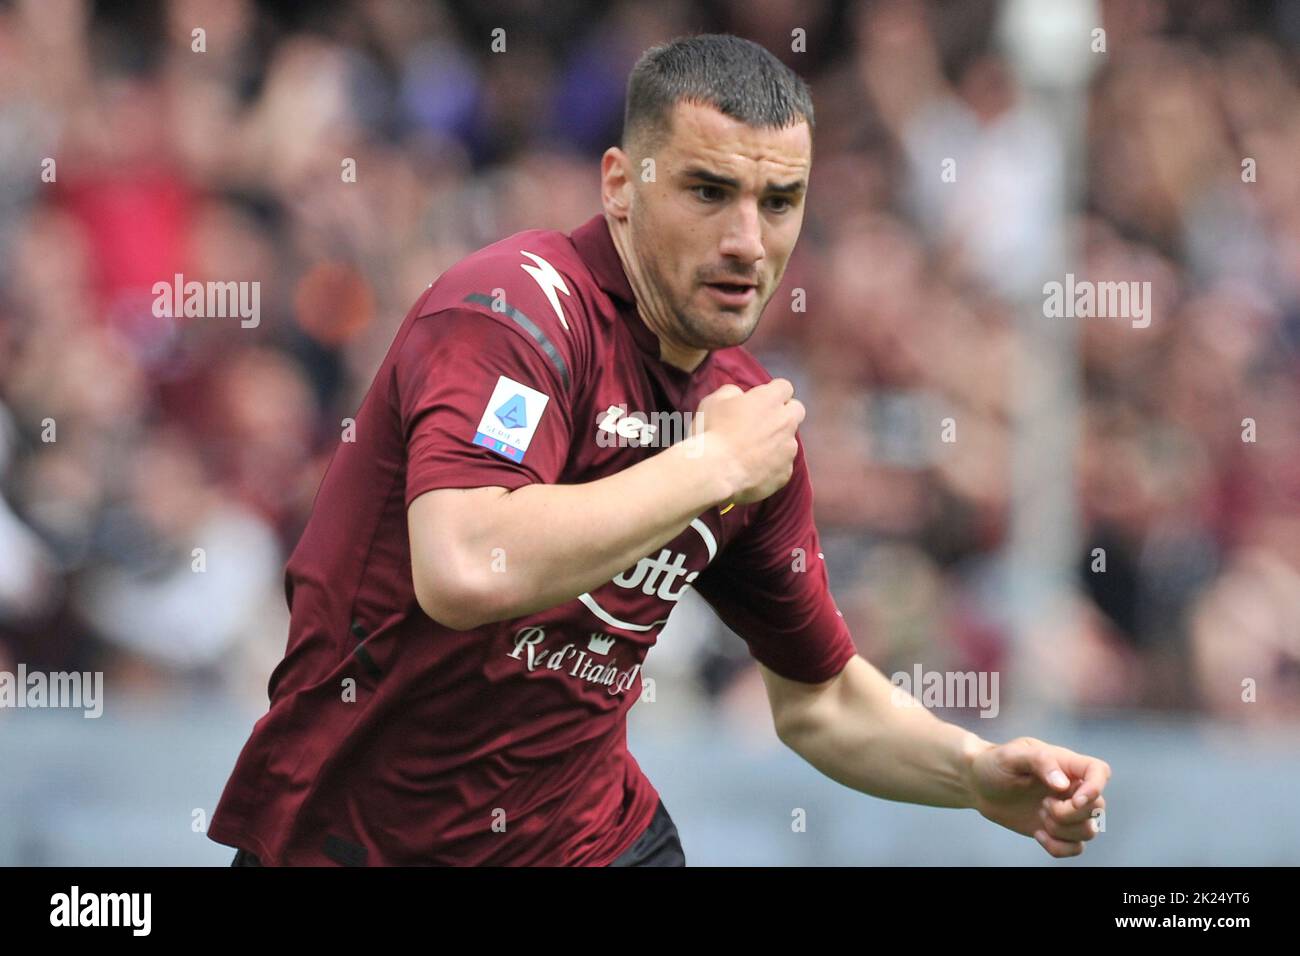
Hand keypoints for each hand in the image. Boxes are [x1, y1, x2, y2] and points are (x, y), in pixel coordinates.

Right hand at [690, 379, 804, 506]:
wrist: (716, 472)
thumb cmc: (712, 432)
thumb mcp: (714, 401)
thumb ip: (732, 392)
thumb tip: (740, 396)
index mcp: (770, 400)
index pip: (784, 387)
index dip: (772, 393)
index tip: (760, 401)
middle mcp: (786, 422)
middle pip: (797, 410)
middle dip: (785, 413)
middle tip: (764, 422)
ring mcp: (788, 449)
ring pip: (790, 440)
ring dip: (777, 442)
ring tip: (753, 452)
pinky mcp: (785, 472)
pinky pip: (783, 465)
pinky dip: (772, 466)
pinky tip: (753, 470)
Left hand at [966, 736, 1110, 857]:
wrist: (978, 785)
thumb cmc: (994, 764)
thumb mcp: (1011, 755)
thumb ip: (1039, 761)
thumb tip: (1063, 784)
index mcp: (1065, 764)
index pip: (1099, 771)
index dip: (1095, 788)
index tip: (1074, 799)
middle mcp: (1071, 788)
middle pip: (1097, 808)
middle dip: (1070, 814)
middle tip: (1042, 805)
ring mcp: (1066, 810)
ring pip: (1089, 831)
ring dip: (1063, 830)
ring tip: (1040, 816)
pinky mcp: (1058, 830)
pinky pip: (1076, 848)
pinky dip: (1059, 848)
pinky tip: (1038, 834)